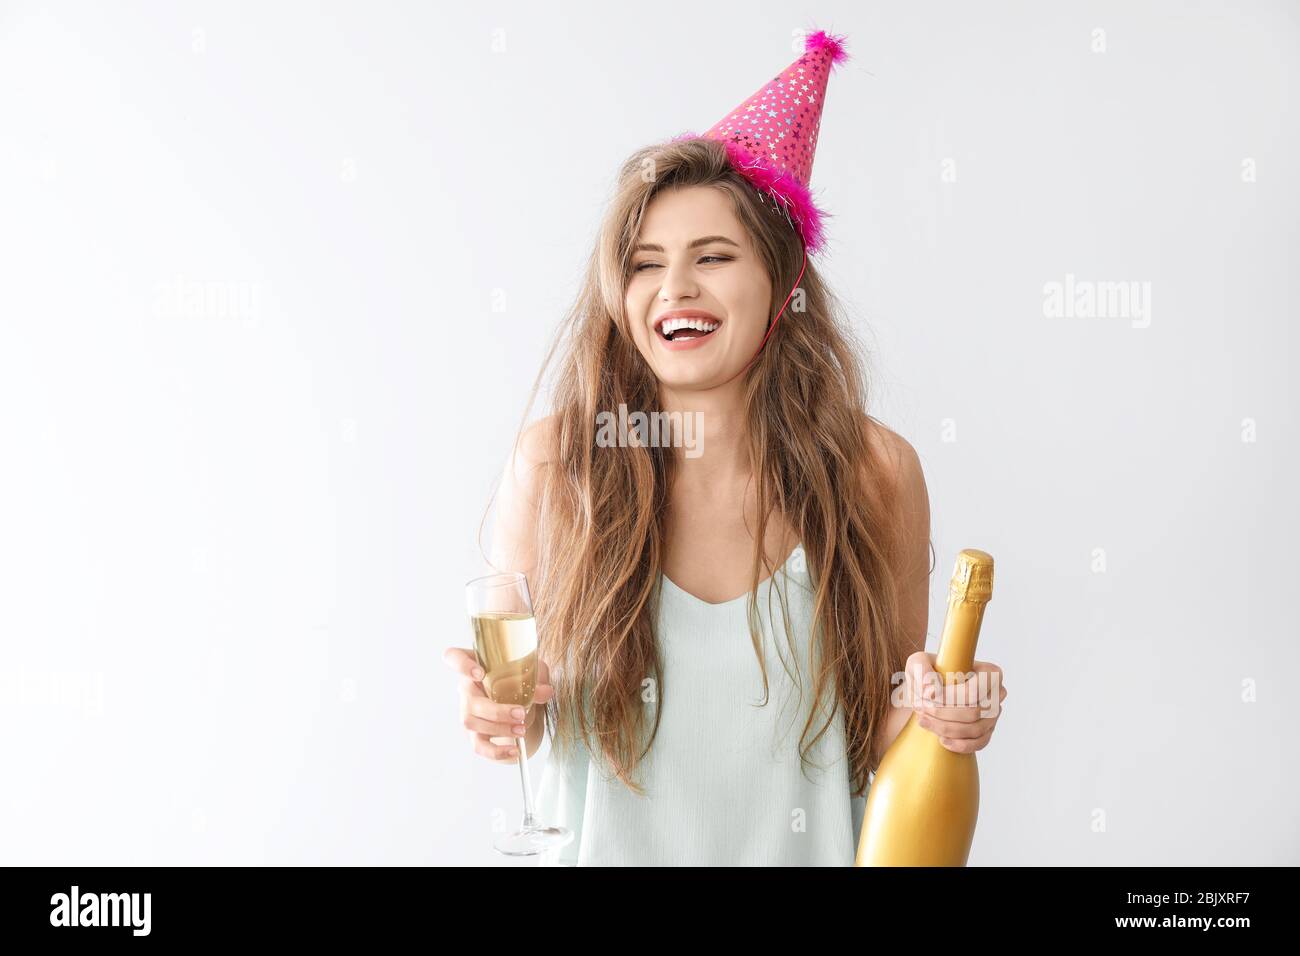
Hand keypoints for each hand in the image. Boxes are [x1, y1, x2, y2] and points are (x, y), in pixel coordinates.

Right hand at [443, 647, 553, 762]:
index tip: (480, 673)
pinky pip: (479, 746)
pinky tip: (515, 752)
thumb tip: (545, 692)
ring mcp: (468, 711)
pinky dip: (496, 752)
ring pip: (471, 723)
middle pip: (469, 700)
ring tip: (522, 730)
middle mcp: (467, 687)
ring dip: (499, 729)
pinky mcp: (475, 733)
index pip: (454, 657)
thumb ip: (538, 678)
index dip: (461, 665)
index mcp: (475, 664)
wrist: (521, 702)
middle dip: (496, 711)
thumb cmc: (521, 678)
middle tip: (521, 713)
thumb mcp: (533, 671)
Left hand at [904, 650, 1006, 753]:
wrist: (930, 691)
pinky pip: (980, 743)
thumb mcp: (918, 662)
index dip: (950, 698)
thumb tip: (930, 688)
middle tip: (920, 708)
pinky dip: (960, 745)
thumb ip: (921, 668)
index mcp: (989, 673)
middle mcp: (997, 694)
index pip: (973, 691)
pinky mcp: (987, 731)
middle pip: (974, 712)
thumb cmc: (928, 673)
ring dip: (946, 728)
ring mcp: (993, 714)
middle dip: (943, 713)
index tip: (927, 697)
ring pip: (975, 729)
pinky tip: (942, 740)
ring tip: (923, 721)